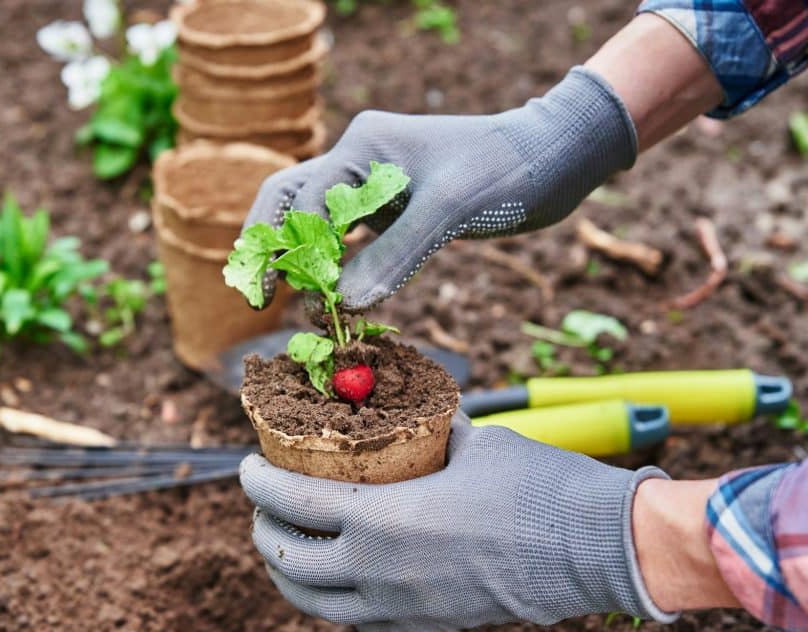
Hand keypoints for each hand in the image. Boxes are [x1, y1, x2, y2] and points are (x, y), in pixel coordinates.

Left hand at [239, 413, 675, 631]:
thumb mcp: (474, 443)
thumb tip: (414, 415)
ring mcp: (402, 609)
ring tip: (285, 547)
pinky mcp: (428, 628)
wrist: (596, 548)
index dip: (258, 483)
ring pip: (316, 604)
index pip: (292, 502)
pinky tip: (337, 581)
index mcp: (383, 520)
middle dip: (263, 531)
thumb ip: (431, 434)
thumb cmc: (537, 486)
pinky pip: (359, 622)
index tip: (247, 467)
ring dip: (288, 575)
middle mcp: (380, 573)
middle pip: (289, 562)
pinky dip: (333, 601)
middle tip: (263, 506)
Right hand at [243, 66, 636, 310]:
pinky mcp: (393, 209)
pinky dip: (333, 266)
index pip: (307, 205)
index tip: (311, 300)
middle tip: (260, 299)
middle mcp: (358, 161)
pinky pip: (348, 238)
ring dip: (297, 259)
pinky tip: (330, 295)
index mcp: (362, 146)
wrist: (553, 159)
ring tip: (283, 302)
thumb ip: (395, 254)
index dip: (302, 255)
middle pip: (288, 202)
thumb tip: (344, 304)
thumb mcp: (450, 209)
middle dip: (269, 248)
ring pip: (313, 221)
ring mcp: (374, 185)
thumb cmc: (505, 170)